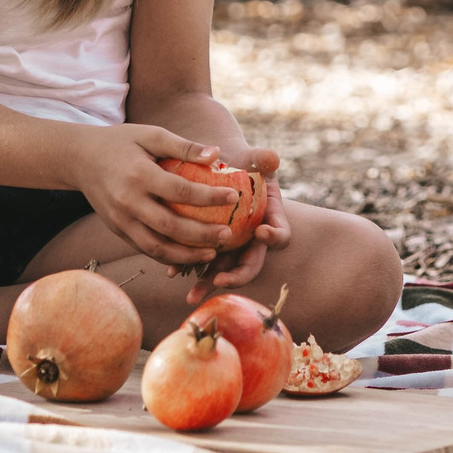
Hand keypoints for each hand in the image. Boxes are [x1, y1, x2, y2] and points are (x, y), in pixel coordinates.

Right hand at [72, 125, 240, 267]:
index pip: (179, 190)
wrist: (80, 158)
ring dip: (186, 255)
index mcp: (139, 175)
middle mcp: (128, 202)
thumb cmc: (122, 142)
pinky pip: (144, 249)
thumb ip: (183, 146)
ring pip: (155, 247)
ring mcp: (120, 220)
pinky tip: (188, 256)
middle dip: (201, 234)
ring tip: (212, 253)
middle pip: (169, 225)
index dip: (209, 196)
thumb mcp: (151, 135)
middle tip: (227, 235)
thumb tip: (216, 154)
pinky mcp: (117, 230)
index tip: (233, 197)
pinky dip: (167, 257)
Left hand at [188, 148, 287, 301]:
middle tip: (220, 280)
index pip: (280, 235)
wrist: (223, 171)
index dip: (274, 236)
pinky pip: (200, 261)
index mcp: (270, 221)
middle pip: (250, 264)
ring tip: (191, 295)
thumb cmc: (243, 166)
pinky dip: (186, 266)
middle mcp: (252, 241)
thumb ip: (262, 159)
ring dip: (207, 283)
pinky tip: (172, 272)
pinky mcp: (210, 248)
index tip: (262, 231)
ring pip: (222, 270)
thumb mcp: (253, 160)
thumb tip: (272, 157)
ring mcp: (231, 248)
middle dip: (236, 277)